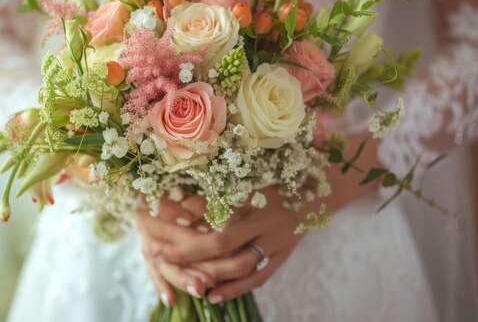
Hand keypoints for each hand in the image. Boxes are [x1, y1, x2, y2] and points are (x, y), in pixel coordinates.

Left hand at [136, 186, 301, 303]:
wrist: (319, 192)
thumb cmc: (276, 181)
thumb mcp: (248, 181)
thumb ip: (216, 195)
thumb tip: (180, 207)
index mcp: (256, 201)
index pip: (215, 220)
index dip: (187, 233)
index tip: (159, 234)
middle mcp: (267, 224)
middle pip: (223, 246)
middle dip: (188, 253)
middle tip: (158, 257)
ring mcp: (277, 244)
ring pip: (241, 267)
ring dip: (211, 275)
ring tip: (182, 279)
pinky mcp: (283, 257)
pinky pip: (259, 278)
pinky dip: (236, 289)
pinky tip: (214, 296)